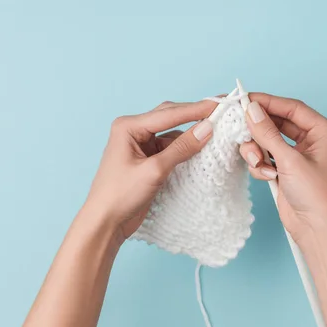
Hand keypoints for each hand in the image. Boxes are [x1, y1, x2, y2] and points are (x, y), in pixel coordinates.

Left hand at [83, 100, 215, 242]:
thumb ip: (181, 148)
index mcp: (128, 127)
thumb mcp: (154, 171)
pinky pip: (171, 147)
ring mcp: (141, 145)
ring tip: (217, 129)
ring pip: (172, 132)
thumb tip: (208, 128)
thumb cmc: (120, 195)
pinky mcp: (148, 159)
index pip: (169, 114)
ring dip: (192, 132)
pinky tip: (201, 147)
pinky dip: (186, 147)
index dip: (196, 109)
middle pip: (171, 117)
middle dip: (195, 115)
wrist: (105, 223)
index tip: (220, 104)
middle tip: (221, 109)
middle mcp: (134, 131)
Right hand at [239, 93, 326, 242]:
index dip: (268, 102)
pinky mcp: (287, 170)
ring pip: (269, 140)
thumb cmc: (317, 197)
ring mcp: (300, 156)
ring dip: (258, 150)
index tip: (245, 99)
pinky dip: (261, 164)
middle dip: (260, 129)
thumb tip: (251, 109)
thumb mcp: (290, 161)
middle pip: (279, 123)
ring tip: (258, 162)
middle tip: (239, 126)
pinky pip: (267, 156)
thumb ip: (268, 133)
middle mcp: (314, 141)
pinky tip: (267, 176)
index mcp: (324, 132)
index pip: (292, 108)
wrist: (318, 231)